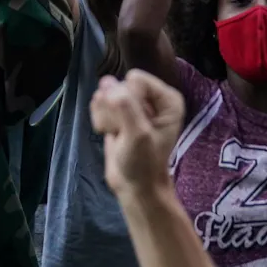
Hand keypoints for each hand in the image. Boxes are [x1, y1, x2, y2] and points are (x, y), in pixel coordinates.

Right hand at [91, 69, 184, 202]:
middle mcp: (152, 97)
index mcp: (167, 98)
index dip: (128, 102)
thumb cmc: (143, 164)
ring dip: (107, 118)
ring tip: (119, 135)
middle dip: (115, 112)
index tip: (132, 126)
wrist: (134, 186)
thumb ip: (124, 107)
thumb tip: (106, 82)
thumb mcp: (138, 135)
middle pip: (119, 86)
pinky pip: (100, 103)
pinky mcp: (119, 111)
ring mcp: (134, 103)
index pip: (135, 80)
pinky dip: (101, 120)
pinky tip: (111, 134)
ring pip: (106, 94)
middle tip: (124, 134)